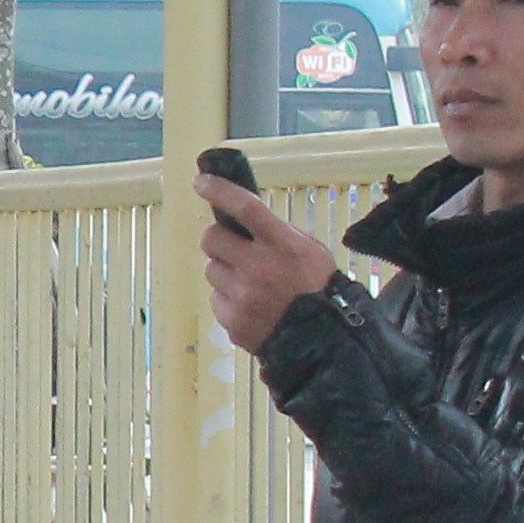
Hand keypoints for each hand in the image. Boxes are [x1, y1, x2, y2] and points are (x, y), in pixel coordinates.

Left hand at [196, 174, 340, 353]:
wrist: (323, 340)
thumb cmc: (316, 288)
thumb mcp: (309, 251)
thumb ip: (277, 233)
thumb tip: (240, 217)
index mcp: (283, 245)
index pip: (245, 208)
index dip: (220, 191)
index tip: (200, 182)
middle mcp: (259, 268)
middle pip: (211, 238)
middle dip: (218, 240)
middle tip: (232, 247)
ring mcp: (242, 295)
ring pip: (211, 269)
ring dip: (225, 271)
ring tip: (251, 284)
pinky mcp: (231, 319)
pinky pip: (216, 298)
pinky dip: (229, 298)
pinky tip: (251, 305)